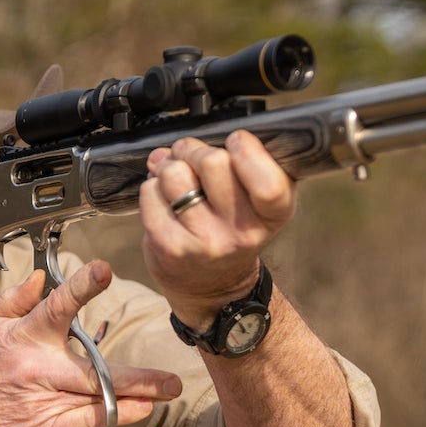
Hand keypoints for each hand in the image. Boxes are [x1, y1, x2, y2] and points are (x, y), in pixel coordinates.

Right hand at [0, 260, 181, 426]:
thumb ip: (17, 300)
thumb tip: (41, 275)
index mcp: (23, 336)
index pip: (56, 306)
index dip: (81, 287)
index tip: (104, 270)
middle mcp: (36, 368)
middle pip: (95, 370)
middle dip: (137, 377)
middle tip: (172, 379)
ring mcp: (41, 402)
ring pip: (98, 398)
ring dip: (136, 397)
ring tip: (165, 391)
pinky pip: (88, 422)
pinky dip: (117, 416)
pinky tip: (139, 410)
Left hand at [139, 130, 294, 329]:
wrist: (214, 287)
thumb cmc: (235, 229)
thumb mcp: (260, 202)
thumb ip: (246, 165)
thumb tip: (191, 139)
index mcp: (274, 214)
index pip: (267, 179)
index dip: (245, 148)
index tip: (236, 144)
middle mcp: (243, 232)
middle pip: (213, 162)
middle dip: (197, 151)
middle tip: (194, 160)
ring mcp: (205, 242)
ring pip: (176, 173)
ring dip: (170, 168)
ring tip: (177, 181)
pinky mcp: (171, 248)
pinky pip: (150, 193)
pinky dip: (152, 189)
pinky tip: (164, 201)